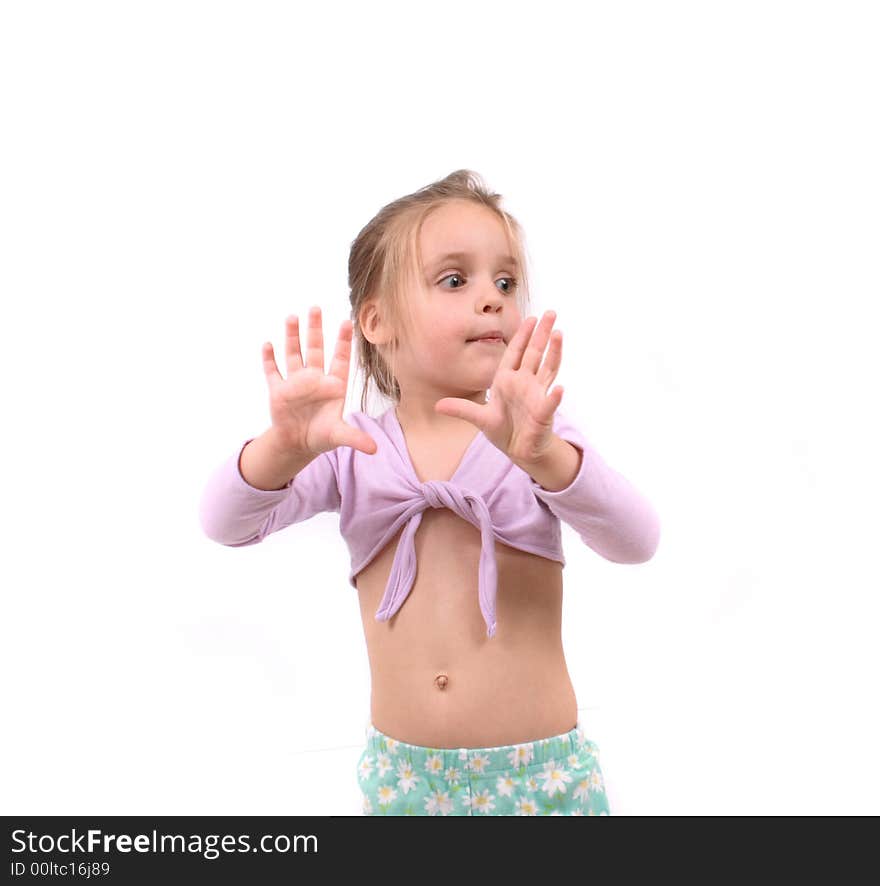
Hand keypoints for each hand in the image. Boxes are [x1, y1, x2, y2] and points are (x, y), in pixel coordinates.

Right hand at [262, 306, 377, 456]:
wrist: (298, 443)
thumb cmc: (322, 436)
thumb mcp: (339, 436)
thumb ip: (355, 438)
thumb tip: (374, 449)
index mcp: (333, 386)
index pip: (340, 359)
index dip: (343, 342)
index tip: (347, 322)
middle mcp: (315, 379)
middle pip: (315, 348)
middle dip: (315, 329)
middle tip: (315, 308)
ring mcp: (296, 383)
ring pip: (294, 354)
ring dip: (292, 337)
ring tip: (292, 317)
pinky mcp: (279, 391)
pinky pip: (273, 372)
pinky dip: (269, 360)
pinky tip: (268, 345)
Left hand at [434, 311, 563, 464]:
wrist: (518, 450)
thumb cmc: (502, 429)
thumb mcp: (479, 418)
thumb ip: (461, 409)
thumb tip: (437, 406)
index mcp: (507, 380)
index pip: (516, 353)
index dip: (522, 335)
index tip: (530, 318)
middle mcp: (524, 383)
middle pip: (535, 354)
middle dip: (542, 334)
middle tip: (551, 313)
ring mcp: (536, 396)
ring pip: (547, 370)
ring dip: (553, 353)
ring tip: (558, 335)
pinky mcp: (543, 413)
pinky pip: (549, 403)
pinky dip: (554, 397)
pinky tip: (559, 389)